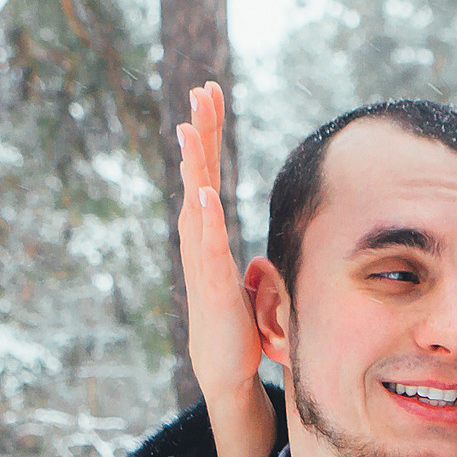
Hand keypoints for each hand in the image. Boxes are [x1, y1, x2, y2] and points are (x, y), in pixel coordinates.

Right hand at [177, 83, 278, 456]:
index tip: (211, 90)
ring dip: (194, 164)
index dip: (211, 130)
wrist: (224, 367)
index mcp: (211, 228)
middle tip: (202, 89)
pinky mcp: (210, 282)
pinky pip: (206, 244)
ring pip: (195, 199)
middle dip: (201, 129)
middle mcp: (200, 236)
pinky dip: (203, 217)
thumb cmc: (237, 321)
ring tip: (191, 127)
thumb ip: (253, 242)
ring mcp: (202, 257)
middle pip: (198, 171)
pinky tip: (201, 193)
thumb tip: (266, 229)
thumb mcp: (249, 271)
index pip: (210, 168)